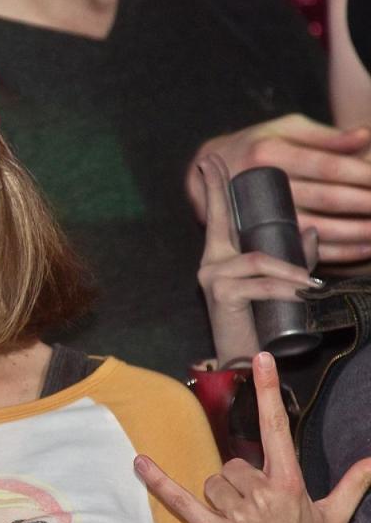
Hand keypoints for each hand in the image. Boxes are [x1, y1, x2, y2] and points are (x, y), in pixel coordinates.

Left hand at [135, 353, 370, 522]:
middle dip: (238, 486)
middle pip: (232, 465)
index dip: (269, 391)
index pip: (277, 427)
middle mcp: (265, 494)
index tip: (261, 358)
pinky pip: (182, 501)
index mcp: (290, 484)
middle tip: (256, 515)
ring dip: (220, 502)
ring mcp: (241, 515)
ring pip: (212, 483)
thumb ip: (351, 487)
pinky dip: (159, 483)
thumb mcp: (331, 520)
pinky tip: (140, 463)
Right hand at [186, 114, 370, 262]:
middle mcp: (259, 184)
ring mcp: (257, 214)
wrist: (204, 173)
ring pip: (316, 228)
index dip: (363, 174)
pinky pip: (300, 250)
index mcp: (269, 152)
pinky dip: (336, 253)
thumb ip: (324, 136)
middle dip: (366, 203)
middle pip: (326, 198)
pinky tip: (362, 249)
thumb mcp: (284, 130)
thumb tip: (365, 137)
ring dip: (356, 232)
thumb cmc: (254, 147)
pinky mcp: (254, 237)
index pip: (327, 166)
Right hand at [196, 154, 316, 364]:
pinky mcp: (220, 294)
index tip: (210, 161)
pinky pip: (259, 283)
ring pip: (257, 259)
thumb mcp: (277, 285)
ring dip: (289, 269)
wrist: (243, 362)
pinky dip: (284, 288)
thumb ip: (293, 258)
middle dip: (216, 189)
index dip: (213, 187)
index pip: (218, 217)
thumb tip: (311, 230)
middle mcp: (210, 262)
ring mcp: (212, 277)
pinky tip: (302, 293)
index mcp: (221, 258)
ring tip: (312, 282)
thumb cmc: (257, 323)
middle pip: (217, 219)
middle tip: (214, 160)